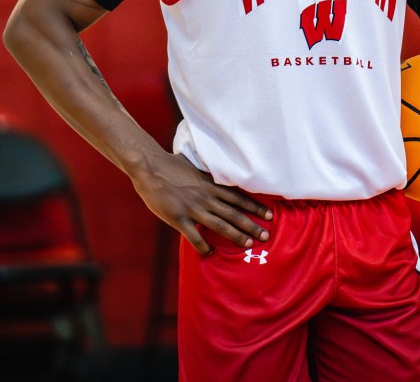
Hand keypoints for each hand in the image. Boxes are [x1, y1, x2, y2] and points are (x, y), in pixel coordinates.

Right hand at [130, 152, 271, 254]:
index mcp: (211, 185)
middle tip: (266, 236)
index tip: (269, 215)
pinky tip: (210, 253)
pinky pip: (194, 236)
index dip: (255, 207)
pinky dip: (203, 246)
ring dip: (236, 236)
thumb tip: (217, 181)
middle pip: (235, 213)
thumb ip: (207, 179)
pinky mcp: (179, 218)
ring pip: (220, 225)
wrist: (150, 168)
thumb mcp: (195, 169)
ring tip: (248, 244)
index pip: (238, 198)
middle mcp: (206, 197)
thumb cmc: (171, 166)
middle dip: (252, 225)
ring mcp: (193, 208)